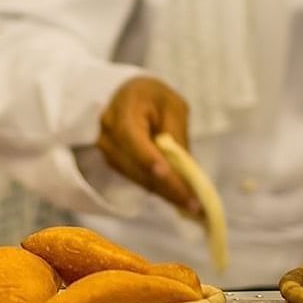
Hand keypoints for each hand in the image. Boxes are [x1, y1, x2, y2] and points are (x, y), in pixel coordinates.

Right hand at [98, 76, 200, 215]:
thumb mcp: (173, 106)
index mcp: (124, 107)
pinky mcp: (115, 164)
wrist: (130, 96)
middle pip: (136, 165)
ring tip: (192, 205)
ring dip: (165, 193)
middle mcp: (108, 131)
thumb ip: (176, 134)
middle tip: (194, 204)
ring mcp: (108, 150)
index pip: (131, 136)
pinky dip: (158, 189)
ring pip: (137, 177)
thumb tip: (185, 171)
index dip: (147, 157)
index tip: (167, 175)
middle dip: (167, 186)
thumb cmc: (155, 98)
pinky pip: (137, 179)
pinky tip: (178, 197)